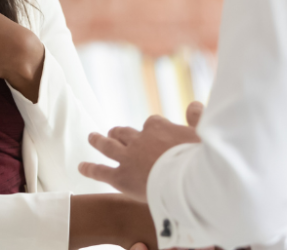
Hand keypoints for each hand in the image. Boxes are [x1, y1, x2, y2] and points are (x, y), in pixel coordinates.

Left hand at [79, 102, 204, 201]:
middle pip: (126, 132)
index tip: (157, 134)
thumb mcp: (205, 134)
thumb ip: (199, 118)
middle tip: (114, 132)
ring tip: (93, 137)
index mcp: (160, 128)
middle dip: (120, 132)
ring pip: (109, 145)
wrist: (187, 182)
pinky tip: (81, 167)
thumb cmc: (201, 160)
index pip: (152, 123)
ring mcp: (128, 158)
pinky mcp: (121, 177)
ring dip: (100, 140)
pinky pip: (101, 171)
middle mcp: (140, 139)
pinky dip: (90, 168)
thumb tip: (194, 104)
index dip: (153, 129)